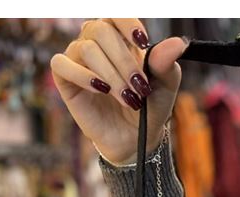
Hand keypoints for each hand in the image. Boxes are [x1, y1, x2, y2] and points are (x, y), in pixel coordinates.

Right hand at [50, 18, 186, 165]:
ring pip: (87, 49)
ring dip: (111, 75)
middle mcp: (96, 42)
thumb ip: (167, 63)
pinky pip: (62, 64)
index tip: (142, 43)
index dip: (127, 24)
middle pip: (101, 30)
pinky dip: (82, 76)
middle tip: (139, 88)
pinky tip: (101, 89)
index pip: (116, 14)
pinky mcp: (65, 78)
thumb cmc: (149, 107)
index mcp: (120, 37)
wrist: (137, 138)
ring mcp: (78, 58)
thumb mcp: (165, 86)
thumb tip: (178, 43)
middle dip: (124, 61)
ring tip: (127, 98)